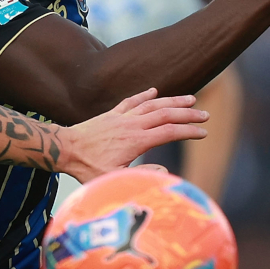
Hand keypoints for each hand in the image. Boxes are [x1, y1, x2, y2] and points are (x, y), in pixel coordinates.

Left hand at [59, 89, 207, 182]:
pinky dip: (144, 95)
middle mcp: (131, 124)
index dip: (188, 131)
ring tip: (190, 98)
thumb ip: (141, 176)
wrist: (64, 148)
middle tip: (205, 115)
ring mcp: (121, 117)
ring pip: (152, 104)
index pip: (170, 132)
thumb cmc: (87, 168)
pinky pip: (131, 101)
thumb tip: (164, 171)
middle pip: (166, 114)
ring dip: (173, 100)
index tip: (203, 133)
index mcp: (136, 140)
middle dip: (188, 113)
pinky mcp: (111, 114)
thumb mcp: (115, 178)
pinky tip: (154, 90)